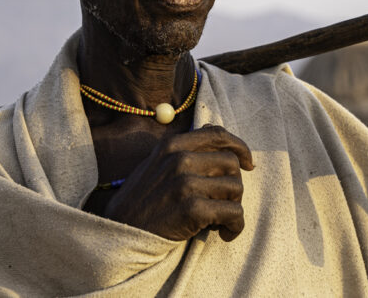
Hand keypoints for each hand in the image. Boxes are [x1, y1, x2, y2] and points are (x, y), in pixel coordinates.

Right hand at [103, 124, 253, 241]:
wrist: (119, 233)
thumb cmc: (143, 200)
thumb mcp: (156, 163)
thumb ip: (183, 148)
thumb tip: (216, 135)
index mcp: (173, 144)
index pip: (218, 134)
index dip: (240, 147)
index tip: (248, 163)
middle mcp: (180, 158)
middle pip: (231, 163)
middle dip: (234, 184)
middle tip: (224, 202)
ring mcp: (186, 183)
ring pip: (236, 188)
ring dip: (234, 207)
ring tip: (221, 220)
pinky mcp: (192, 209)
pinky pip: (234, 213)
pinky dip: (235, 226)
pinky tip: (225, 233)